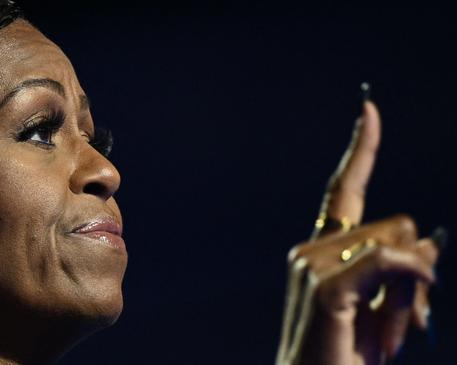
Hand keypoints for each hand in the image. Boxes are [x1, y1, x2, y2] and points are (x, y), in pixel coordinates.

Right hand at [276, 101, 439, 364]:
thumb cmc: (346, 355)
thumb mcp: (385, 311)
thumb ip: (403, 273)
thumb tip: (431, 243)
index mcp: (321, 250)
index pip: (342, 190)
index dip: (362, 149)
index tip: (369, 108)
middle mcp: (311, 249)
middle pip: (397, 224)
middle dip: (417, 272)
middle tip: (408, 327)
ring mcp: (313, 264)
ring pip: (400, 245)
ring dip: (414, 293)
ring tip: (391, 340)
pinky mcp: (324, 285)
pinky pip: (389, 262)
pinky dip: (410, 286)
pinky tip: (402, 326)